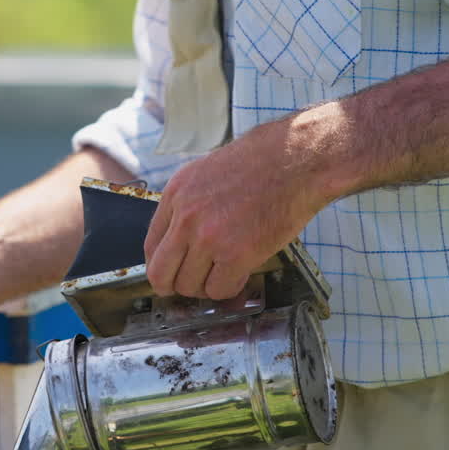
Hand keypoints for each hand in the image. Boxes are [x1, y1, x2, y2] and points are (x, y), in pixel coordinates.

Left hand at [143, 110, 340, 299]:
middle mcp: (186, 217)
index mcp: (176, 194)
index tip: (172, 272)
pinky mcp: (237, 254)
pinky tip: (240, 274)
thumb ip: (188, 204)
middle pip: (161, 274)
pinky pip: (219, 290)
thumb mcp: (206, 173)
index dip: (162, 266)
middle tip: (192, 286)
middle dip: (174, 286)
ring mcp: (209, 237)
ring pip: (189, 287)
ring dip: (206, 287)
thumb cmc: (262, 163)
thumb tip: (180, 239)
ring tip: (223, 274)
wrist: (298, 159)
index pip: (150, 246)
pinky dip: (230, 288)